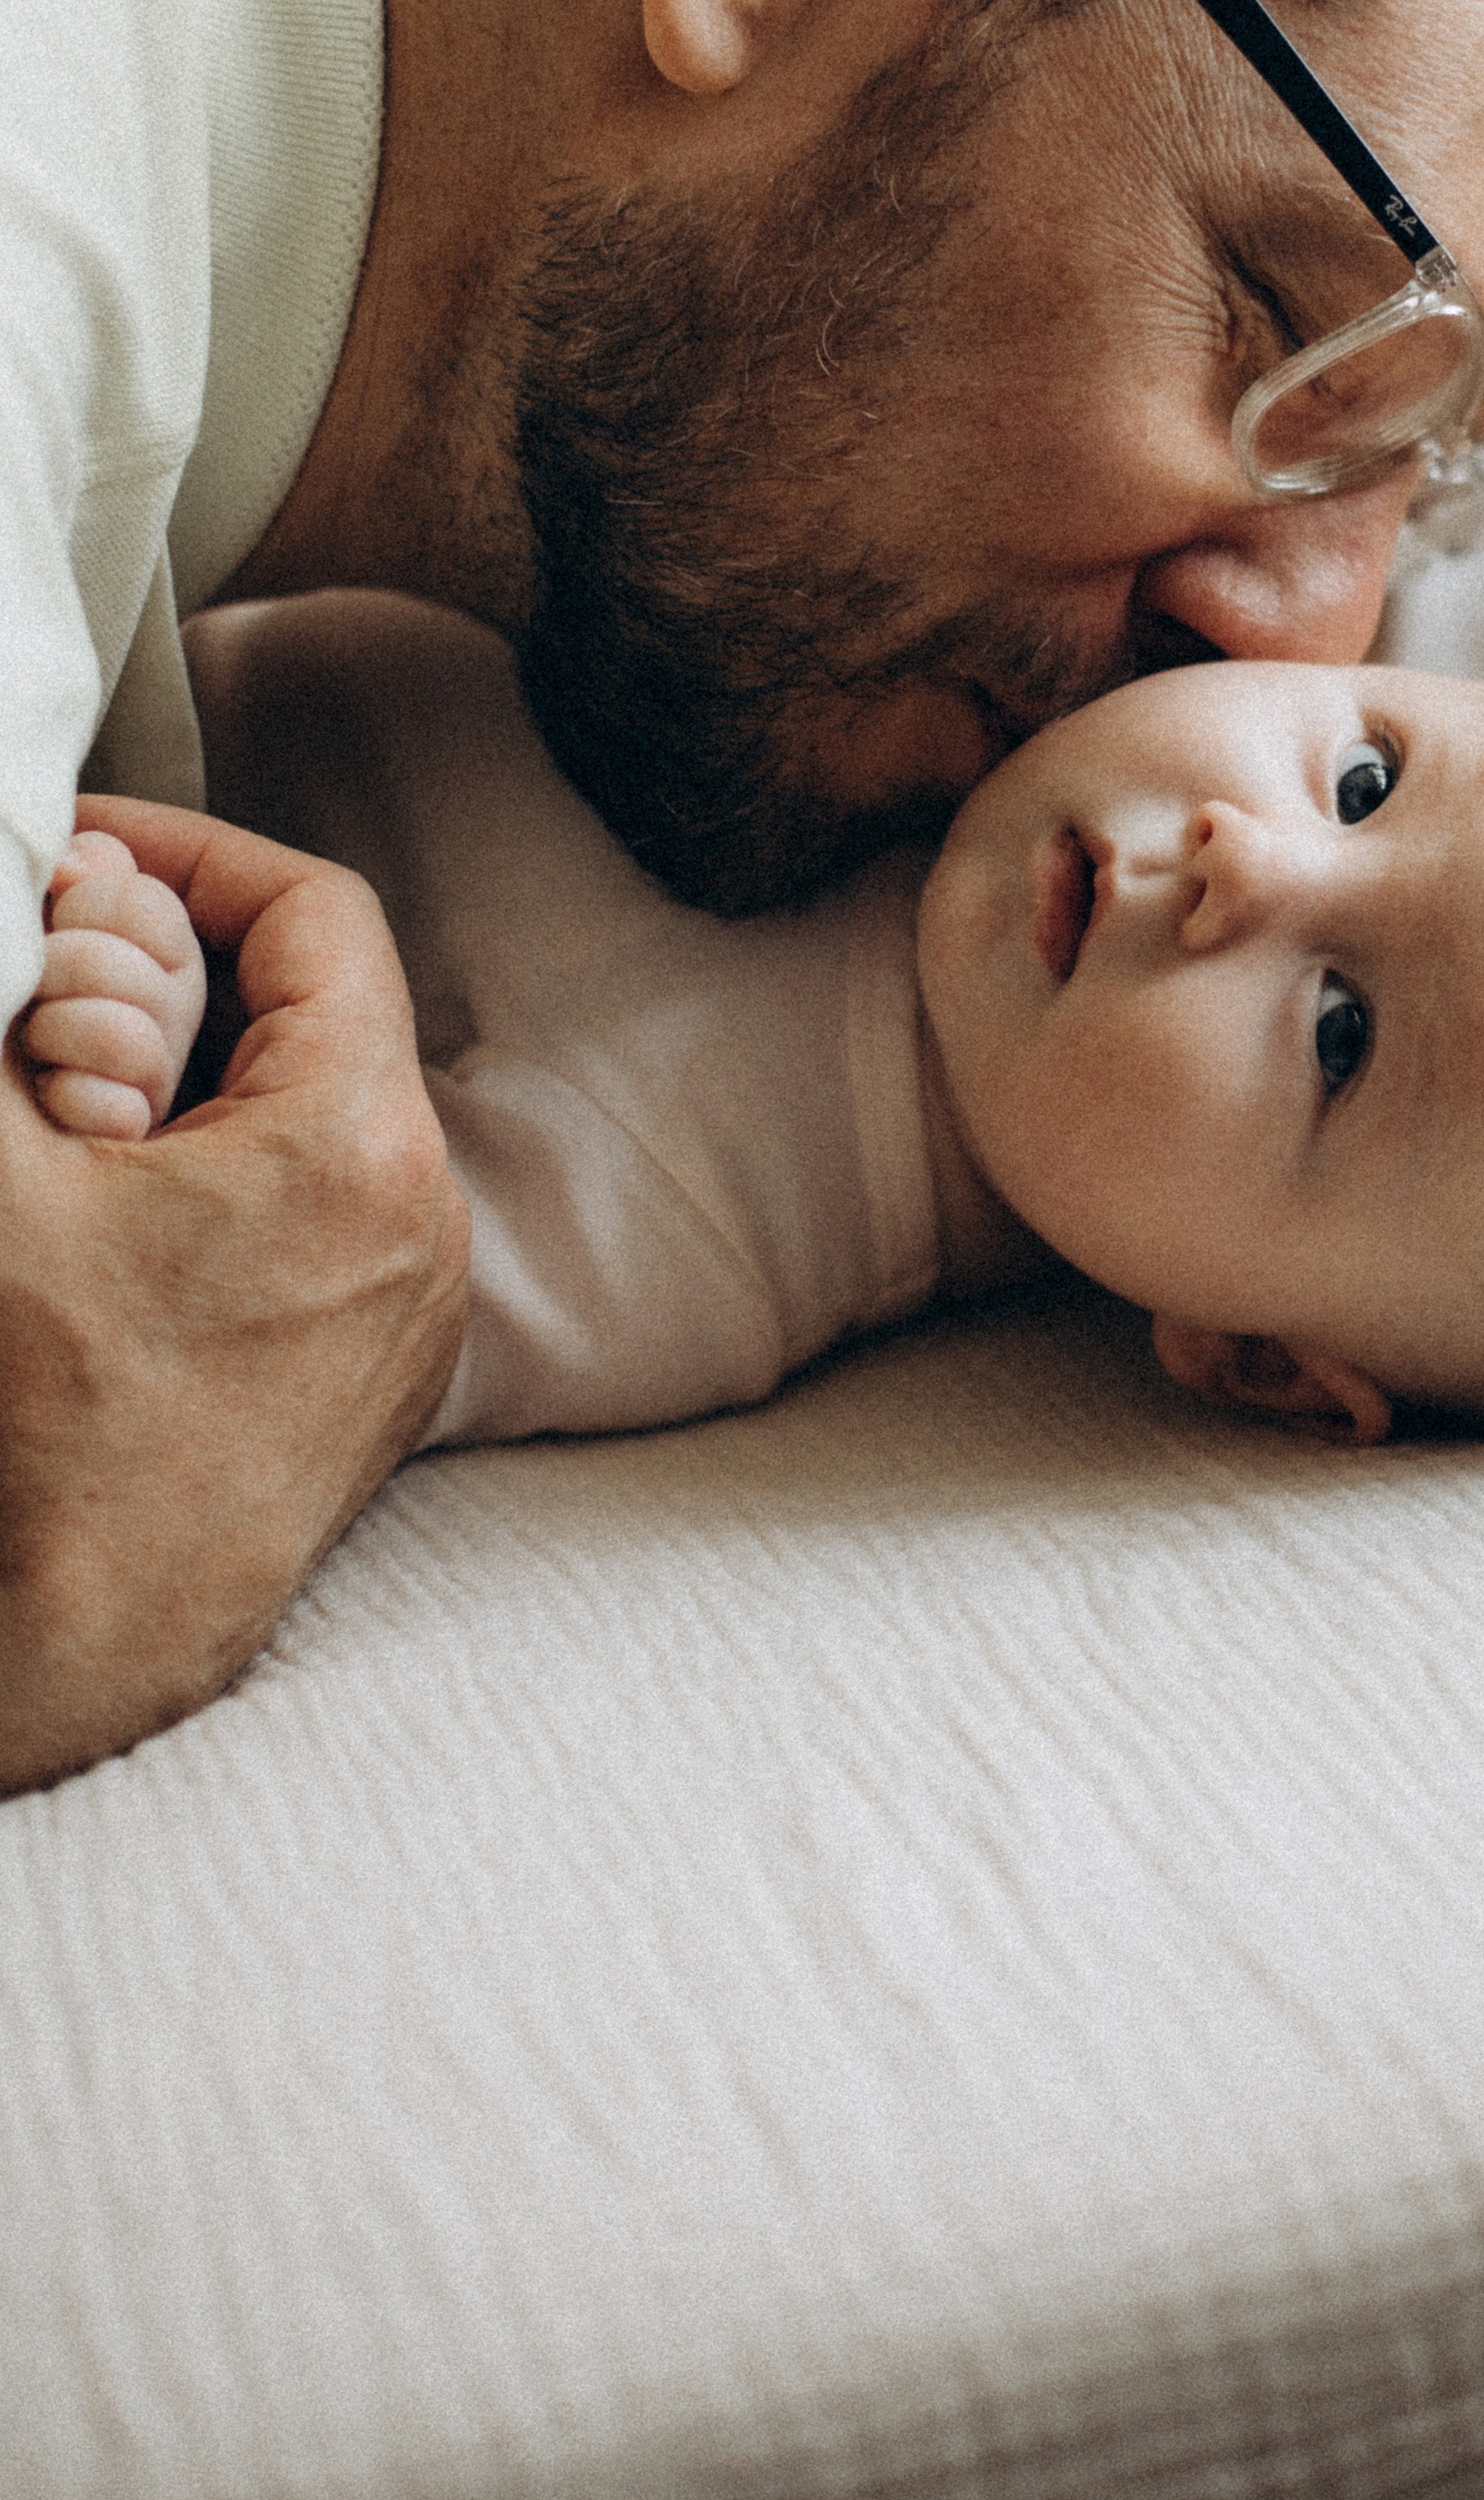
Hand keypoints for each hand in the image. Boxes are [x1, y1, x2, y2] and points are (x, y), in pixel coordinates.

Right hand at [1, 797, 470, 1794]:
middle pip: (314, 1006)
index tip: (86, 851)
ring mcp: (416, 1300)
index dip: (190, 852)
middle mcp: (425, 1212)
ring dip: (188, 1073)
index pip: (313, 907)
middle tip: (44, 984)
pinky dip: (223, 1172)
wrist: (83, 1648)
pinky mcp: (383, 1369)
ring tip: (66, 1105)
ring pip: (313, 1108)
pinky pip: (321, 1210)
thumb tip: (17, 908)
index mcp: (359, 1140)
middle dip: (167, 969)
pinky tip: (114, 1207)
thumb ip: (9, 1008)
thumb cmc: (48, 1428)